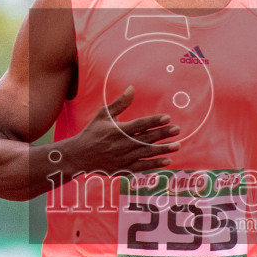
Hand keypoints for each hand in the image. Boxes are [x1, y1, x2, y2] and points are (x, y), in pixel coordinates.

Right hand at [55, 87, 179, 176]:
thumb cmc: (92, 132)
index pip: (140, 125)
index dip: (154, 121)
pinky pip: (142, 166)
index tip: (167, 118)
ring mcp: (123, 158)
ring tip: (177, 145)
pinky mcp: (124, 168)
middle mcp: (122, 144)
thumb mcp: (103, 115)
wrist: (79, 156)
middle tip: (177, 130)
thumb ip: (120, 103)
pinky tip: (167, 160)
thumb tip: (132, 88)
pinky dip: (155, 164)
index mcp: (118, 130)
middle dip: (163, 134)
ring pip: (147, 153)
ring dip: (163, 150)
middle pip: (146, 139)